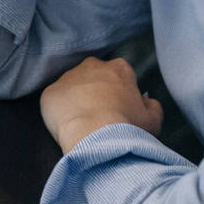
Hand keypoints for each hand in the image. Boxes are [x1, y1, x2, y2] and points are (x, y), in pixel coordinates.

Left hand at [40, 57, 162, 154]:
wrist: (96, 137)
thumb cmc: (128, 128)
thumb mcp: (153, 120)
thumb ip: (152, 106)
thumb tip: (146, 100)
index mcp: (119, 68)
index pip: (120, 75)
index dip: (119, 93)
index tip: (119, 109)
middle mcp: (93, 66)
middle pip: (94, 76)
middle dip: (96, 91)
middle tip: (99, 115)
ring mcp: (68, 77)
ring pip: (73, 87)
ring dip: (76, 100)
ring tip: (82, 122)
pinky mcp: (50, 92)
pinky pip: (56, 101)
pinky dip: (60, 111)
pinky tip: (67, 126)